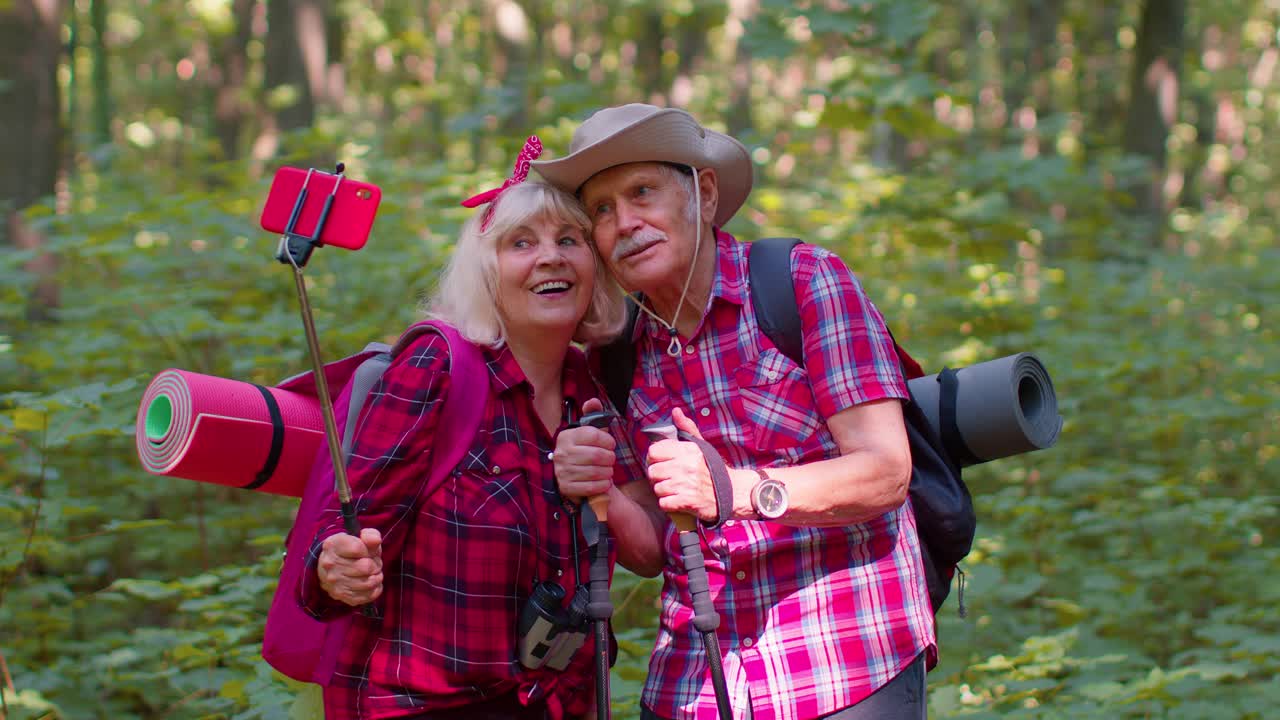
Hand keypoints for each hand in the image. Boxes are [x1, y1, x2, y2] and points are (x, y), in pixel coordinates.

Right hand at [317, 528, 382, 605]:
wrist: (330, 567)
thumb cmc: (350, 550)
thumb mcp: (360, 537)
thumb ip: (370, 536)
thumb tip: (375, 540)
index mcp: (333, 545)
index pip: (358, 548)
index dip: (368, 550)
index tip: (366, 552)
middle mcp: (330, 564)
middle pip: (366, 567)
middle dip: (376, 565)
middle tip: (373, 564)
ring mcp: (334, 582)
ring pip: (368, 583)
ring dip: (377, 578)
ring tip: (374, 573)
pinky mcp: (341, 596)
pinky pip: (367, 596)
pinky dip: (375, 589)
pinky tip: (372, 583)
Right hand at [554, 398, 615, 500]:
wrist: (572, 475)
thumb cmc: (584, 450)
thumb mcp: (588, 432)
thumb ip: (593, 414)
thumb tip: (593, 401)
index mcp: (566, 436)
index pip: (593, 434)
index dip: (608, 440)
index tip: (610, 445)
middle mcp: (561, 453)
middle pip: (596, 455)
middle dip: (610, 458)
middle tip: (610, 459)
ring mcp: (562, 471)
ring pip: (595, 472)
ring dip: (607, 472)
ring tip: (607, 470)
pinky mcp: (566, 487)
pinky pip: (591, 487)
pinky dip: (602, 484)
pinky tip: (603, 481)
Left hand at [647, 407, 717, 522]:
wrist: (733, 493)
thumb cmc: (714, 470)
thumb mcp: (702, 446)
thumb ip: (687, 428)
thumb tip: (675, 411)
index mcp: (688, 450)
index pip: (654, 451)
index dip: (655, 459)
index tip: (662, 463)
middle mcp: (686, 466)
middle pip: (652, 471)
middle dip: (658, 477)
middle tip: (668, 479)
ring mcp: (686, 484)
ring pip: (657, 488)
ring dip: (664, 491)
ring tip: (676, 490)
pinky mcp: (687, 502)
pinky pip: (663, 503)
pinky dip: (669, 504)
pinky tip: (678, 500)